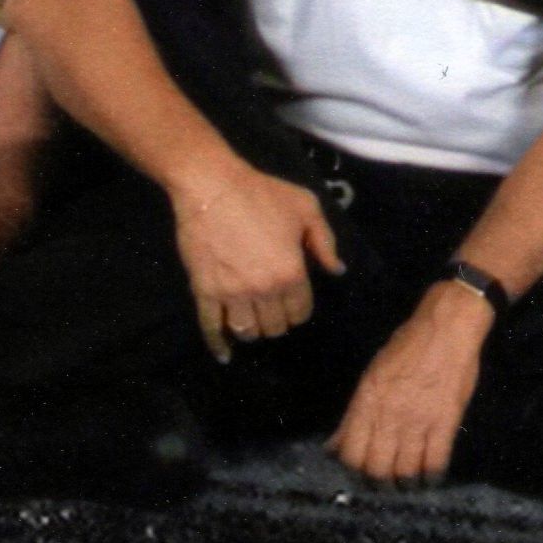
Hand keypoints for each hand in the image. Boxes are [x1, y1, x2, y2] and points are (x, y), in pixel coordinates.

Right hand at [174, 167, 339, 360]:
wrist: (213, 188)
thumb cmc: (263, 194)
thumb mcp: (306, 208)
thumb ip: (325, 242)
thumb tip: (337, 271)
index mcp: (291, 273)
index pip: (300, 312)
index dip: (299, 310)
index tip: (294, 302)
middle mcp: (264, 290)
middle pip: (275, 326)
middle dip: (277, 321)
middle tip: (273, 308)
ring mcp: (232, 294)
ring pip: (247, 330)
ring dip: (253, 329)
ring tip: (253, 319)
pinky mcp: (205, 291)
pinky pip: (211, 327)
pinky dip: (218, 345)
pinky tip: (225, 355)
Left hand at [331, 281, 490, 483]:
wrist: (447, 327)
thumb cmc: (407, 346)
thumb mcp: (372, 375)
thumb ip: (354, 414)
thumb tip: (333, 446)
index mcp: (367, 402)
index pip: (351, 454)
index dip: (355, 470)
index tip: (362, 473)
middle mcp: (388, 415)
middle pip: (377, 469)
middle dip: (380, 483)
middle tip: (386, 484)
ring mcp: (418, 420)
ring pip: (405, 470)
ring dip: (405, 484)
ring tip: (407, 483)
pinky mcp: (446, 421)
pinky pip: (435, 461)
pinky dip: (431, 476)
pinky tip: (430, 478)